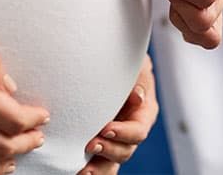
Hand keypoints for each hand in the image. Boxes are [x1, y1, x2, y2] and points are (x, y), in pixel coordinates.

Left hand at [77, 55, 158, 174]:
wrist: (106, 62)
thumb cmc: (122, 60)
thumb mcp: (135, 64)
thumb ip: (138, 77)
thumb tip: (137, 96)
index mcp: (144, 112)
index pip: (139, 131)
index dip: (124, 133)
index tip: (106, 128)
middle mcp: (132, 130)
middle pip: (126, 150)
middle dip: (109, 150)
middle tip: (90, 145)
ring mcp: (116, 139)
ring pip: (112, 162)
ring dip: (99, 167)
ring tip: (83, 170)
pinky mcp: (101, 143)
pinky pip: (99, 165)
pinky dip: (91, 171)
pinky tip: (78, 173)